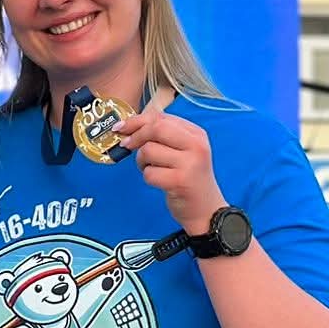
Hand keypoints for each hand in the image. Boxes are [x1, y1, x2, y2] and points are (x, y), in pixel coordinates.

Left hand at [118, 110, 227, 233]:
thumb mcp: (183, 151)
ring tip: (152, 168)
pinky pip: (149, 173)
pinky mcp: (180, 182)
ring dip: (142, 161)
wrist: (207, 210)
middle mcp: (196, 145)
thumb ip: (161, 136)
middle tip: (127, 146)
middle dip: (136, 137)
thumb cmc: (188, 179)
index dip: (137, 121)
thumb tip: (127, 126)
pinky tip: (159, 181)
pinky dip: (148, 177)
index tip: (121, 127)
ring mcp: (190, 163)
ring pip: (149, 150)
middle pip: (156, 128)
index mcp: (196, 134)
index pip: (161, 117)